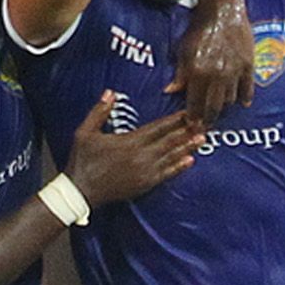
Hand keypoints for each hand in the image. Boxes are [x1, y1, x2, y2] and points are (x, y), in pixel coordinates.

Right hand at [65, 92, 202, 204]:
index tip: (187, 112)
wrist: (81, 192)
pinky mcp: (144, 184)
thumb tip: (110, 93)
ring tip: (202, 139)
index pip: (157, 128)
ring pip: (171, 157)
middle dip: (186, 132)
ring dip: (187, 147)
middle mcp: (141, 156)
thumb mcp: (85, 133)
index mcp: (129, 142)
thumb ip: (99, 112)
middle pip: (169, 141)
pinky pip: (166, 174)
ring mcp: (144, 172)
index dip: (174, 120)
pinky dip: (179, 167)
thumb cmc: (82, 161)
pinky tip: (189, 161)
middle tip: (203, 124)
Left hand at [167, 0, 255, 122]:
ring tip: (219, 110)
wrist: (222, 9)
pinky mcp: (248, 65)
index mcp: (198, 71)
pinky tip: (242, 103)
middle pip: (213, 107)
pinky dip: (245, 98)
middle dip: (208, 119)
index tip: (191, 126)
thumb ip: (180, 73)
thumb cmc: (199, 27)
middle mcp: (216, 75)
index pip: (194, 103)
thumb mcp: (183, 49)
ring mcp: (234, 71)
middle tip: (205, 126)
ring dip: (224, 106)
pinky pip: (248, 89)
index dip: (193, 117)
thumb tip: (170, 91)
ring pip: (230, 100)